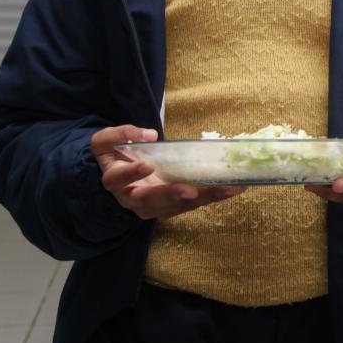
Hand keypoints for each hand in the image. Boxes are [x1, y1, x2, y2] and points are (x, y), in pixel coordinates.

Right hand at [91, 125, 245, 219]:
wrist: (118, 174)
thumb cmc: (116, 154)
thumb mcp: (108, 140)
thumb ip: (123, 134)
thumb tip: (149, 135)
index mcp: (115, 181)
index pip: (118, 179)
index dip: (131, 174)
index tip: (146, 165)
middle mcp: (133, 199)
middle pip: (150, 201)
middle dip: (172, 196)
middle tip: (190, 191)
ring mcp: (153, 207)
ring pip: (178, 206)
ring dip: (204, 198)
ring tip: (228, 188)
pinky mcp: (172, 208)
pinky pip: (193, 204)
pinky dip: (213, 196)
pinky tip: (234, 188)